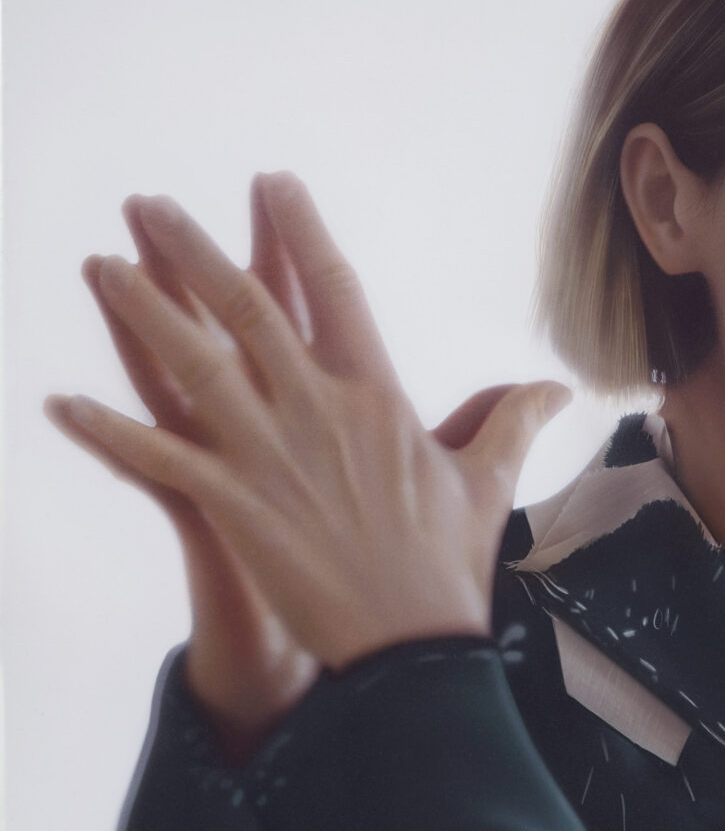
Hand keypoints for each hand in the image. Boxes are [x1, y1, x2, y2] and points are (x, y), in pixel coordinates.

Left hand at [47, 173, 568, 672]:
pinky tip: (62, 405)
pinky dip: (108, 431)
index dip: (300, 233)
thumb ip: (511, 420)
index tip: (274, 186)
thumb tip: (556, 386)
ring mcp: (270, 456)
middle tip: (150, 204)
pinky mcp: (233, 504)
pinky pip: (159, 457)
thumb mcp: (487, 482)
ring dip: (141, 312)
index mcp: (377, 397)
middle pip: (246, 310)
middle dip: (192, 251)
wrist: (411, 644)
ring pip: (193, 365)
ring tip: (100, 266)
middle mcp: (317, 411)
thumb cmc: (451, 564)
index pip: (333, 291)